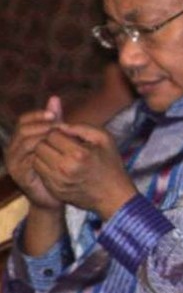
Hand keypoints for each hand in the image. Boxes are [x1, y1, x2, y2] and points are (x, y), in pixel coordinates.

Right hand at [6, 96, 63, 210]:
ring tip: (57, 136)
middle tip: (58, 125)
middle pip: (22, 129)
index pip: (24, 120)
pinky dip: (40, 152)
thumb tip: (54, 98)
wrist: (55, 194)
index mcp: (22, 138)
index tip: (54, 115)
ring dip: (42, 137)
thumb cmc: (57, 164)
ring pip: (24, 142)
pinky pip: (27, 158)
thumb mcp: (57, 139)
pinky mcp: (19, 174)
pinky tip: (54, 151)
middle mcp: (14, 148)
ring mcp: (14, 162)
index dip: (37, 115)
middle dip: (41, 125)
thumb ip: (54, 121)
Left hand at [31, 123, 136, 218]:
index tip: (66, 136)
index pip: (52, 135)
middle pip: (40, 146)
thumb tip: (60, 125)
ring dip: (45, 155)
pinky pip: (40, 173)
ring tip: (59, 155)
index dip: (58, 132)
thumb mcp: (104, 139)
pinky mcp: (54, 190)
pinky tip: (60, 167)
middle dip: (49, 142)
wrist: (113, 195)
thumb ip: (82, 128)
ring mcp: (58, 181)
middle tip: (60, 145)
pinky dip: (47, 168)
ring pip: (36, 160)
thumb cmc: (110, 164)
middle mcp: (65, 169)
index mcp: (79, 154)